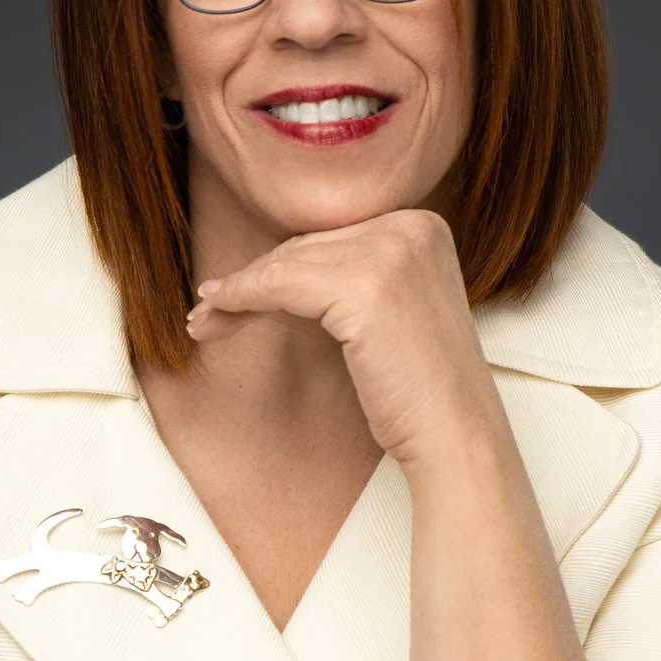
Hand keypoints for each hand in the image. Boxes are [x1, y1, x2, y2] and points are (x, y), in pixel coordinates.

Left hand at [187, 210, 499, 465]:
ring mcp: (391, 252)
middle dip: (254, 280)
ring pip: (287, 264)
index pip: (331, 240)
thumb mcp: (393, 313)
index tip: (238, 293)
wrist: (457, 435)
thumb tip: (274, 269)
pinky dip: (241, 300)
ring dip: (237, 292)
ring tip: (203, 320)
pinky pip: (279, 286)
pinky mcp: (364, 286)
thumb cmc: (422, 389)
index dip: (280, 268)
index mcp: (424, 225)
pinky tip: (216, 317)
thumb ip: (353, 278)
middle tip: (210, 308)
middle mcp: (411, 226)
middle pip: (307, 247)